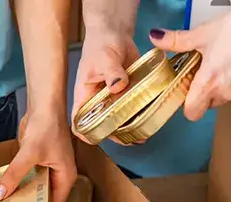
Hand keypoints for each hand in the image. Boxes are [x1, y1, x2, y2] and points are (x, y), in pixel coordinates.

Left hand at [0, 113, 76, 201]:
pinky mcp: (35, 161)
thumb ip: (14, 174)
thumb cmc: (47, 127)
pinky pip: (22, 175)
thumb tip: (0, 194)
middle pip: (41, 198)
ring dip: (16, 193)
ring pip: (30, 187)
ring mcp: (46, 168)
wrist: (44, 104)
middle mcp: (58, 176)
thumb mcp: (30, 154)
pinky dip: (11, 179)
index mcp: (65, 178)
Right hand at [72, 29, 140, 145]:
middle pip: (103, 125)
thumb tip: (118, 86)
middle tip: (130, 138)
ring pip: (120, 119)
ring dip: (131, 127)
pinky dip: (141, 114)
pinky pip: (133, 107)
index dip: (86, 133)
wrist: (115, 33)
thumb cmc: (101, 44)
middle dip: (115, 134)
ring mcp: (113, 99)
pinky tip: (151, 118)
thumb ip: (112, 72)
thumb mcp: (104, 57)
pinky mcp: (128, 93)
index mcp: (85, 96)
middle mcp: (98, 101)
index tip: (98, 139)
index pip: (79, 121)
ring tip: (143, 134)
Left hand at [149, 1, 230, 120]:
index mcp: (210, 84)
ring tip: (220, 61)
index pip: (191, 113)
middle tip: (201, 68)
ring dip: (219, 85)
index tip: (184, 86)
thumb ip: (177, 41)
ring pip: (223, 98)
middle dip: (202, 91)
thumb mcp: (203, 34)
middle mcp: (228, 93)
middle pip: (207, 105)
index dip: (186, 102)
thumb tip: (156, 38)